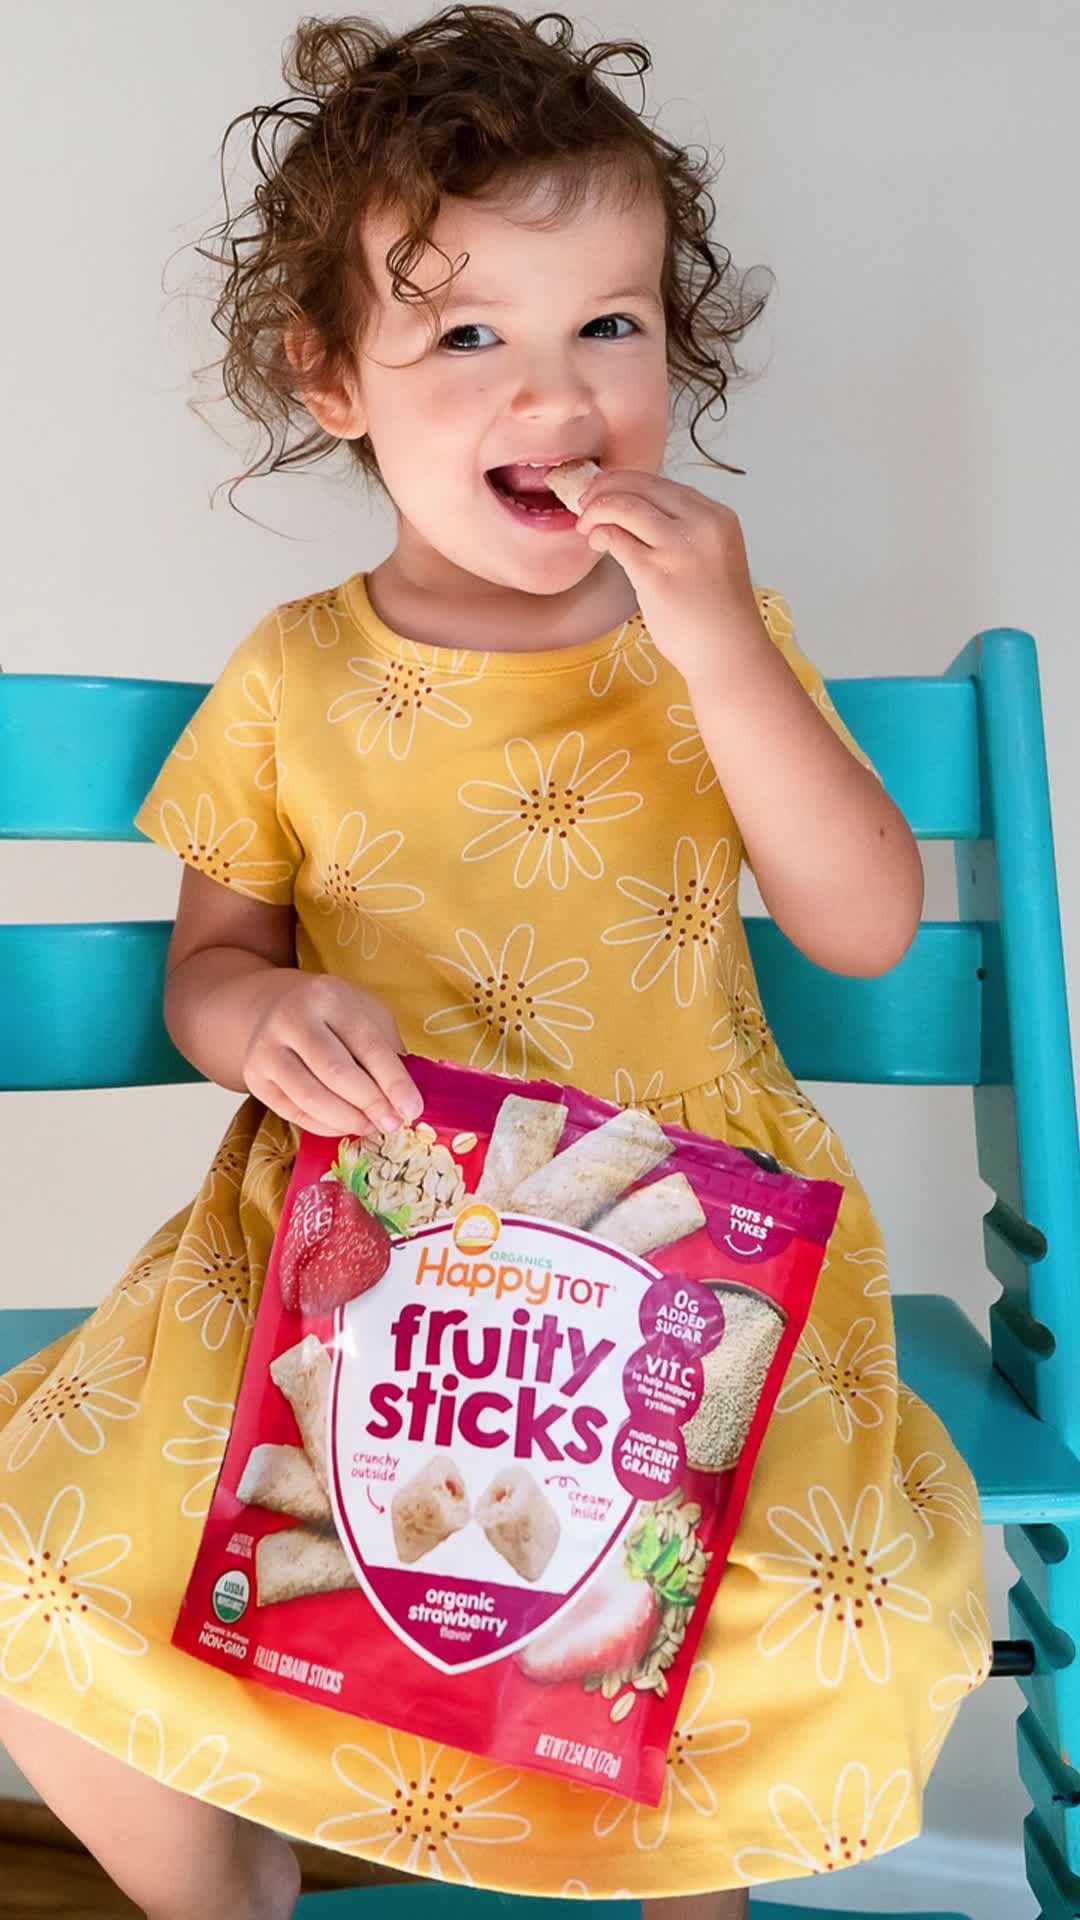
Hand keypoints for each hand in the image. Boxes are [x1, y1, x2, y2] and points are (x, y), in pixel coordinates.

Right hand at [242, 974, 421, 1138]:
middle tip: (392, 1124)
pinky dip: (325, 1126)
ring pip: (311, 1098)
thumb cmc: (333, 1015)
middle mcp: (291, 1019)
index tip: (413, 1110)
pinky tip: (345, 1125)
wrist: (275, 1007)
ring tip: (371, 1126)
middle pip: (336, 1072)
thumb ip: (387, 1052)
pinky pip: (293, 1112)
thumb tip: (405, 1102)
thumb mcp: (366, 1016)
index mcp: (328, 996)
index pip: (368, 1045)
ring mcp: (266, 1049)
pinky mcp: (254, 1078)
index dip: (394, 1082)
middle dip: (370, 1104)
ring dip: (348, 1120)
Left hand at [574, 468, 764, 684]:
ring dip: (597, 509)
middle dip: (606, 487)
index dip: (629, 482)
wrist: (730, 654)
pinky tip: (596, 542)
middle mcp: (701, 525)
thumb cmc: (718, 616)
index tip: (608, 490)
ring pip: (625, 506)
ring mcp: (678, 548)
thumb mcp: (712, 557)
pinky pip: (617, 538)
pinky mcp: (655, 573)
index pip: (665, 484)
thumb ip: (684, 534)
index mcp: (718, 517)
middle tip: (584, 501)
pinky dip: (600, 534)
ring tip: (585, 523)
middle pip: (642, 486)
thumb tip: (635, 517)